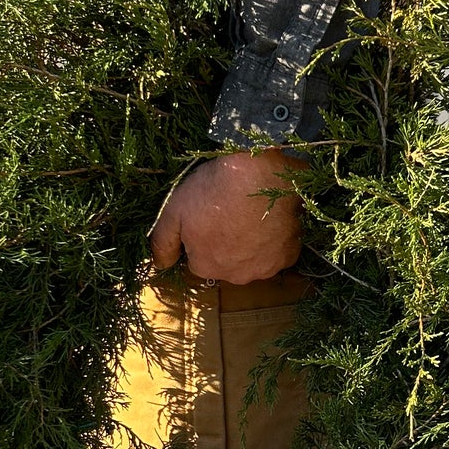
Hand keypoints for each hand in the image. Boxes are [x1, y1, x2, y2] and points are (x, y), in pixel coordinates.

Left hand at [149, 149, 305, 283]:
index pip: (200, 258)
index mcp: (205, 267)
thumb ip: (163, 242)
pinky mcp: (288, 256)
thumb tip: (160, 264)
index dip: (202, 236)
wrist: (261, 173)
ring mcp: (265, 268)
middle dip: (227, 243)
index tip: (208, 215)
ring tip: (251, 213)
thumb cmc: (214, 189)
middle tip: (229, 212)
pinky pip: (278, 253)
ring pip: (253, 259)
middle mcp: (235, 276)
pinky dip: (274, 240)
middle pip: (227, 262)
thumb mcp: (173, 211)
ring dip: (252, 244)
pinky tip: (270, 218)